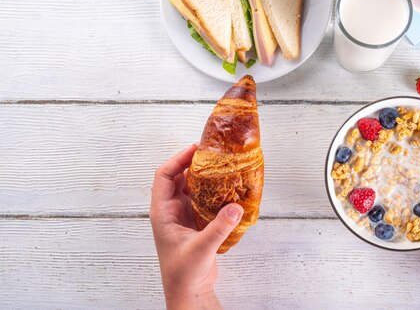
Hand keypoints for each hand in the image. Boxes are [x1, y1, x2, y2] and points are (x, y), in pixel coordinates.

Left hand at [150, 144, 243, 309]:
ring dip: (205, 176)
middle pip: (179, 177)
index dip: (178, 159)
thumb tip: (235, 206)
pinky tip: (228, 188)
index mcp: (163, 212)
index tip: (195, 149)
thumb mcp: (201, 248)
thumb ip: (219, 228)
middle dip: (194, 163)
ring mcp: (184, 215)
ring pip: (192, 187)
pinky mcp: (197, 221)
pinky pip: (204, 199)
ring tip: (221, 165)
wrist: (189, 291)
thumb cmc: (184, 273)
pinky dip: (214, 191)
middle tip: (213, 153)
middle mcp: (172, 210)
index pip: (164, 176)